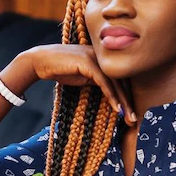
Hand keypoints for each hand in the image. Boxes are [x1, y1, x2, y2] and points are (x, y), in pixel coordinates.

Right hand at [5, 46, 135, 122]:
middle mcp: (102, 56)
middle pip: (121, 81)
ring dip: (123, 102)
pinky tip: (117, 108)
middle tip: (134, 119)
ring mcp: (95, 58)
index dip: (126, 95)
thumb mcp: (83, 76)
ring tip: (129, 118)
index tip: (130, 112)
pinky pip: (104, 82)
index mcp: (102, 58)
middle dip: (128, 101)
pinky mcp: (88, 63)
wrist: (40, 61)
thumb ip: (96, 80)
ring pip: (115, 82)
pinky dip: (112, 96)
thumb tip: (109, 92)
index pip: (119, 78)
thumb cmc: (59, 69)